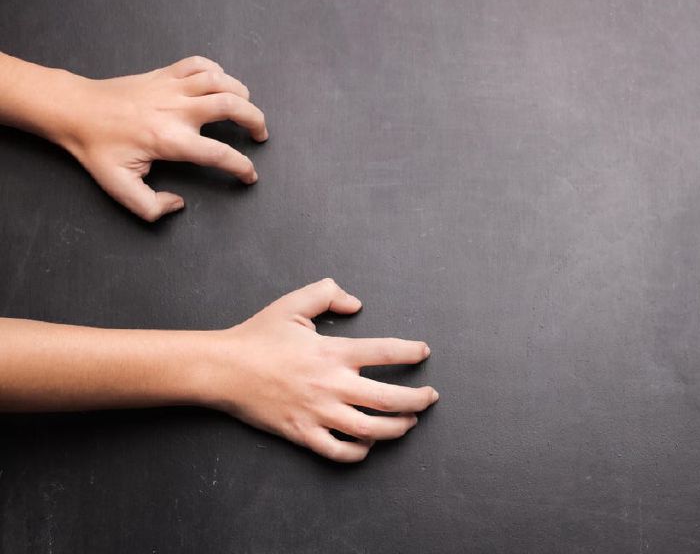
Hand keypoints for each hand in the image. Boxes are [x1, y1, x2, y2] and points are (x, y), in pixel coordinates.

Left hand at [56, 56, 267, 221]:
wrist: (75, 110)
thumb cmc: (97, 148)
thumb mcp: (119, 188)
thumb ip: (150, 206)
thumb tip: (178, 203)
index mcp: (170, 140)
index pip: (220, 154)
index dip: (242, 167)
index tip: (249, 175)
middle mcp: (176, 110)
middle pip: (232, 106)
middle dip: (255, 120)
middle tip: (260, 134)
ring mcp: (171, 88)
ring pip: (221, 80)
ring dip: (241, 93)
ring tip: (246, 108)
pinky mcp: (164, 74)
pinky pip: (199, 64)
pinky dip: (216, 71)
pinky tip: (220, 84)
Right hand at [209, 279, 439, 462]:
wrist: (222, 370)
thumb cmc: (258, 336)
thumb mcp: (293, 304)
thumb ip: (327, 295)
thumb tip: (356, 303)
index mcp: (333, 352)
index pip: (385, 352)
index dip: (411, 352)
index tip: (424, 352)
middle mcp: (331, 385)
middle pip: (389, 399)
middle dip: (418, 400)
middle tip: (430, 397)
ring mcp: (318, 412)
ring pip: (370, 429)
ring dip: (397, 428)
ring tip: (409, 422)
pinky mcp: (303, 433)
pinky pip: (338, 452)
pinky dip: (359, 452)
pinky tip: (368, 444)